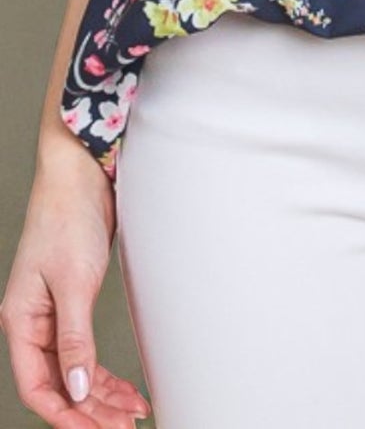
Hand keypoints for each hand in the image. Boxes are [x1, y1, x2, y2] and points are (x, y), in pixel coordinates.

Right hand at [1, 133, 150, 426]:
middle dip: (90, 409)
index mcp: (21, 322)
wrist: (81, 173)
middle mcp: (33, 323)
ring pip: (74, 369)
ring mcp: (54, 312)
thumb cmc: (69, 219)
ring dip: (101, 393)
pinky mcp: (75, 300)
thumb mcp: (74, 282)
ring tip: (132, 410)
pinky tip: (125, 383)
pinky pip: (84, 348)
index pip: (37, 386)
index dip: (66, 415)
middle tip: (124, 425)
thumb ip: (74, 340)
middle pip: (58, 383)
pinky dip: (104, 369)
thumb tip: (77, 391)